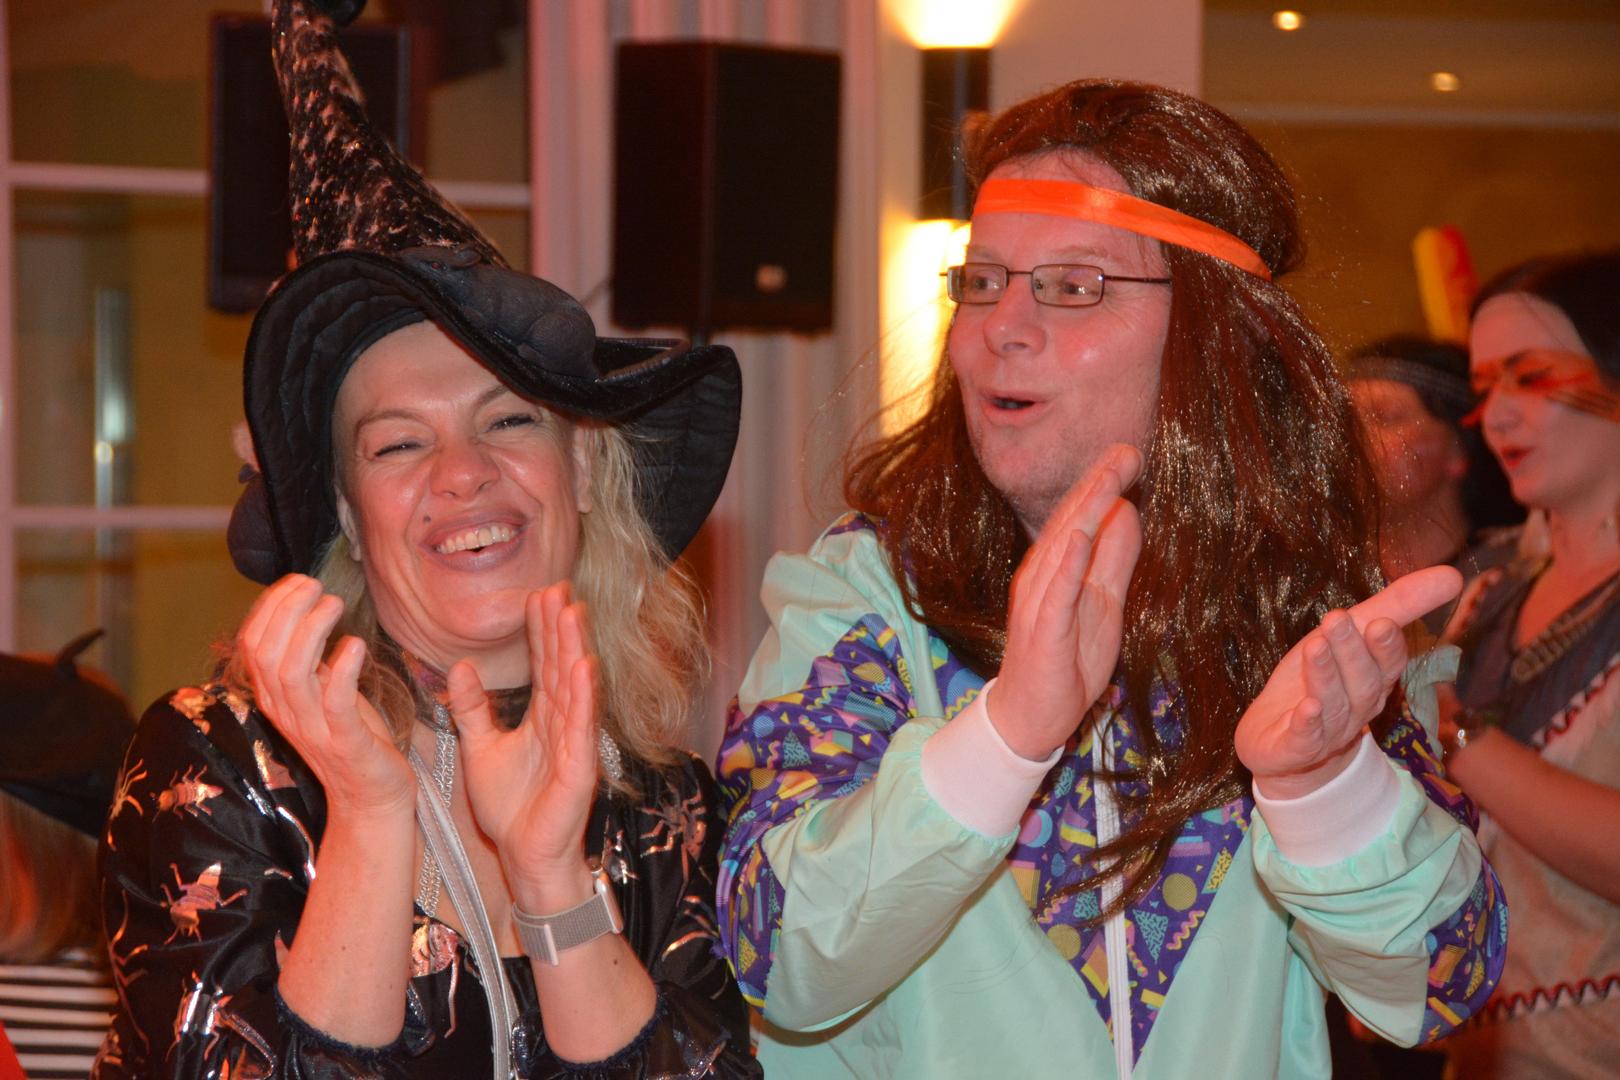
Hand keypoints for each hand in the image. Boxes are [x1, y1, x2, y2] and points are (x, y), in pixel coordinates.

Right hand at [237, 574, 411, 818]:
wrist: (371, 796)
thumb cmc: (351, 736)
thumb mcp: (323, 690)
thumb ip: (310, 657)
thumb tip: (306, 607)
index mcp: (276, 696)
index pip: (252, 644)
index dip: (270, 607)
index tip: (298, 581)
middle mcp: (286, 712)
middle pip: (266, 654)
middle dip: (286, 610)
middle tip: (315, 586)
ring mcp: (313, 729)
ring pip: (292, 674)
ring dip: (311, 631)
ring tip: (334, 604)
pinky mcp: (346, 743)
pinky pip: (335, 703)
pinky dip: (342, 669)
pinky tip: (355, 645)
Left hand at [450, 582, 600, 908]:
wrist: (524, 857)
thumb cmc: (512, 808)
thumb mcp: (480, 748)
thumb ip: (473, 709)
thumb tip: (459, 667)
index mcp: (544, 718)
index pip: (543, 665)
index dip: (541, 631)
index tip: (538, 594)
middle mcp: (564, 724)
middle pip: (562, 666)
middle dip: (561, 627)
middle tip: (557, 588)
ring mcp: (575, 744)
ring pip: (575, 688)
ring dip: (575, 649)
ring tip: (573, 612)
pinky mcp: (579, 768)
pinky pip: (582, 727)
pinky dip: (585, 696)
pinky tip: (585, 666)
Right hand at [990, 444, 1143, 760]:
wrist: (1034, 717)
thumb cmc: (1067, 661)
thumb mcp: (1104, 602)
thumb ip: (1114, 560)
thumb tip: (1129, 512)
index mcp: (1056, 568)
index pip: (1080, 517)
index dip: (1104, 484)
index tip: (1130, 454)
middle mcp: (1042, 577)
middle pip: (1071, 521)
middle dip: (1099, 483)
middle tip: (1127, 449)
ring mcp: (1040, 602)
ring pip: (1063, 547)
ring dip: (1087, 509)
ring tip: (1110, 477)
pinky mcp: (1045, 631)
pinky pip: (1057, 591)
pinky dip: (1069, 560)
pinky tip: (1083, 534)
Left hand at [1236, 566, 1462, 798]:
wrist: (1281, 742)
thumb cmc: (1320, 678)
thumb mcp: (1350, 634)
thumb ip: (1397, 605)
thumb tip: (1454, 574)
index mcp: (1373, 680)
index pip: (1388, 664)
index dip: (1385, 646)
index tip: (1380, 622)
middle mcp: (1356, 708)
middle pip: (1361, 682)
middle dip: (1351, 651)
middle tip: (1336, 618)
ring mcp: (1326, 731)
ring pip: (1332, 704)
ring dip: (1325, 676)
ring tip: (1315, 646)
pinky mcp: (1294, 748)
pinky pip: (1304, 739)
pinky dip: (1306, 724)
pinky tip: (1306, 709)